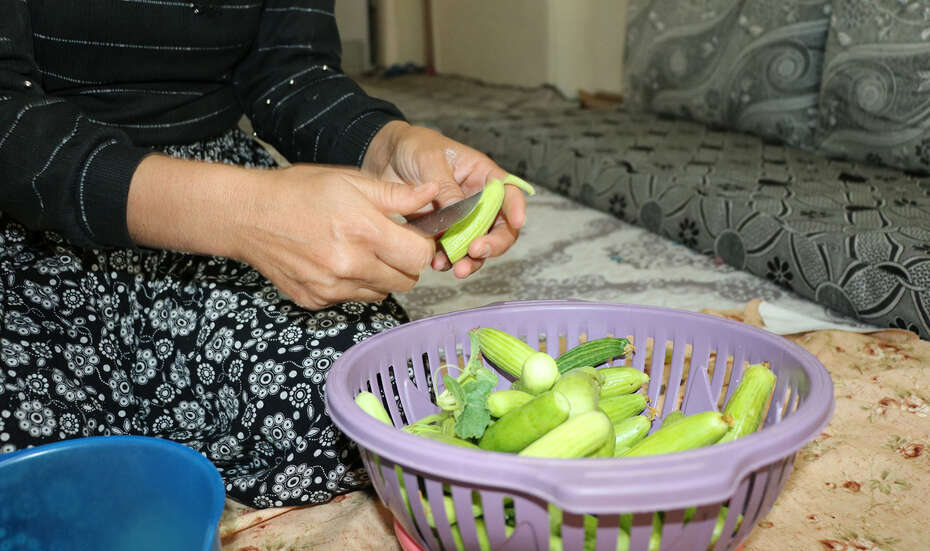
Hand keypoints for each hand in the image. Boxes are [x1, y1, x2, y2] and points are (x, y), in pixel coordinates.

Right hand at [128, 156, 437, 309]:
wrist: (247, 215)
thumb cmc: (299, 191)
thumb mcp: (351, 180)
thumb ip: (397, 195)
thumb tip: (434, 193)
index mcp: (364, 231)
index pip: (420, 257)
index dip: (421, 245)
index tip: (410, 235)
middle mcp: (350, 266)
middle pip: (406, 280)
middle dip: (404, 263)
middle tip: (387, 243)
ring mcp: (331, 288)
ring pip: (382, 293)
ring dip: (380, 275)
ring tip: (358, 250)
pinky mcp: (315, 301)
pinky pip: (352, 299)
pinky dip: (353, 285)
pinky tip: (335, 262)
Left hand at [362, 121, 526, 278]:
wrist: (384, 158)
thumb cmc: (414, 148)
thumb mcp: (430, 160)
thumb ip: (446, 188)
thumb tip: (460, 214)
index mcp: (483, 176)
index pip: (509, 193)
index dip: (517, 208)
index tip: (517, 222)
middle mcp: (477, 201)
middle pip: (499, 228)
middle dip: (493, 244)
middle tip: (475, 251)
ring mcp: (460, 220)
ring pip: (477, 245)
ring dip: (471, 260)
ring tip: (456, 268)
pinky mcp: (442, 233)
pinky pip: (451, 252)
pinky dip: (447, 261)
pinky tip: (437, 263)